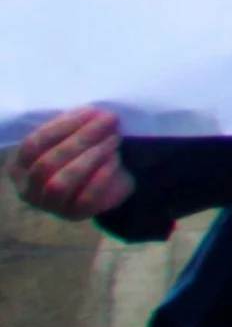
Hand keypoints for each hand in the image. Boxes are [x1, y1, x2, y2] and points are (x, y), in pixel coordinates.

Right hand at [11, 107, 128, 221]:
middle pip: (47, 162)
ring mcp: (49, 206)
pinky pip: (86, 197)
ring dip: (89, 157)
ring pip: (60, 183)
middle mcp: (28, 189)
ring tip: (114, 139)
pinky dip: (102, 174)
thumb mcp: (73, 137)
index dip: (63, 125)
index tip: (92, 111)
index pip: (33, 143)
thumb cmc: (83, 153)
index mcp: (20, 166)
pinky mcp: (74, 215)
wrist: (109, 181)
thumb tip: (93, 113)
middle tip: (108, 121)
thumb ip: (75, 126)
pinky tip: (115, 159)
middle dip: (81, 139)